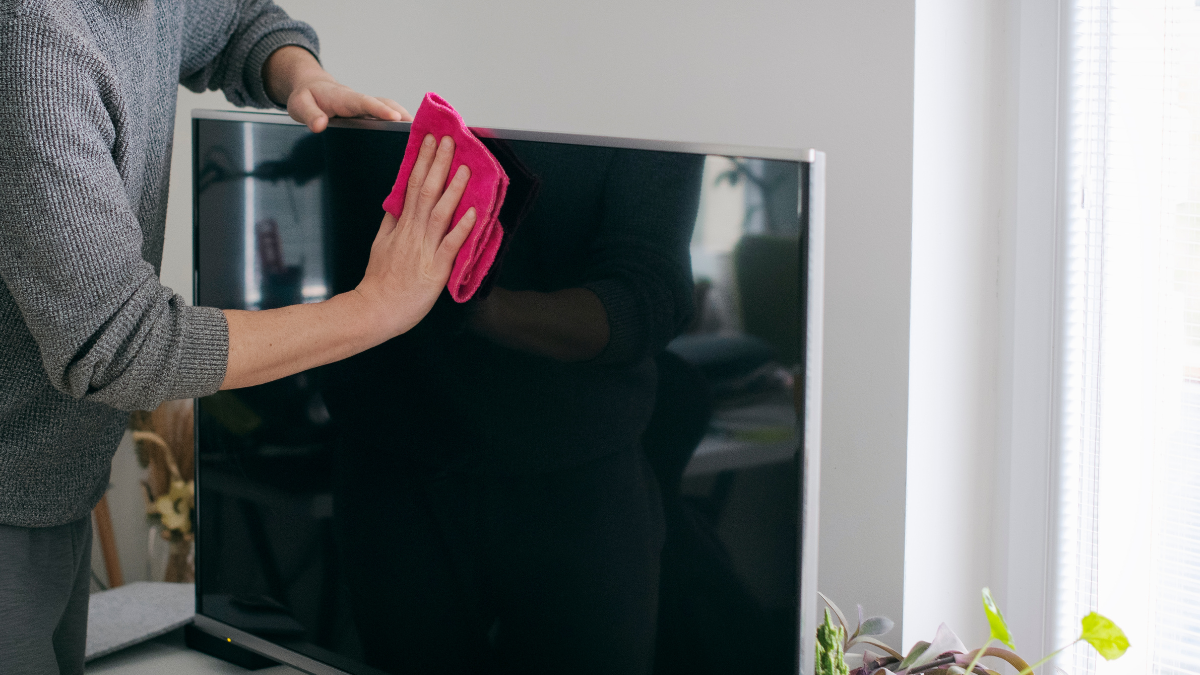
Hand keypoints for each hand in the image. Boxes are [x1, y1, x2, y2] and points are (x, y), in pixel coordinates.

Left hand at [263, 46, 410, 132]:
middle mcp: (360, 101)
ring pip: (390, 111)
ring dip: (406, 121)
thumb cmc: (306, 97)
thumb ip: (310, 115)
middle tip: (421, 130)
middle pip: (386, 105)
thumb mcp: (299, 105)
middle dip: (403, 116)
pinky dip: (401, 126)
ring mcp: (366, 108)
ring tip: (423, 138)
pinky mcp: (369, 115)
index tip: (396, 118)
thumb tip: (320, 126)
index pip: (365, 102)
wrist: (310, 89)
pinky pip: (387, 119)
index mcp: (345, 98)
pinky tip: (410, 141)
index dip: (381, 109)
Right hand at [356, 134, 475, 338]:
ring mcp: (424, 249)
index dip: (421, 160)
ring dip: (452, 188)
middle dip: (437, 163)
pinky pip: (450, 244)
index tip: (428, 139)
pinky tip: (472, 211)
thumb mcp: (379, 244)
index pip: (411, 185)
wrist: (375, 310)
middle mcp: (413, 232)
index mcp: (401, 225)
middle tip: (447, 139)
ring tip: (463, 167)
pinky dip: (461, 228)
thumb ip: (390, 221)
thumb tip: (396, 200)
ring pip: (439, 212)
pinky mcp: (435, 269)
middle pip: (425, 191)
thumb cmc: (380, 281)